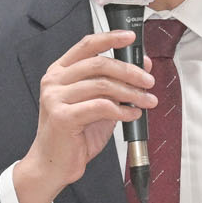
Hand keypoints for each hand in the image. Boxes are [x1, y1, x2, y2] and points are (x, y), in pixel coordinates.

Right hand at [10, 31, 154, 202]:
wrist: (53, 165)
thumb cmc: (74, 135)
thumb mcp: (97, 104)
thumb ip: (114, 85)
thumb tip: (141, 68)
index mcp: (60, 72)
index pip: (86, 46)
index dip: (110, 38)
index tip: (130, 38)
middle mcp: (54, 81)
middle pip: (99, 64)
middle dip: (129, 71)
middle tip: (148, 81)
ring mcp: (55, 98)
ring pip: (103, 85)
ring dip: (131, 93)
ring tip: (146, 101)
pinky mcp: (62, 117)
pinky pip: (101, 107)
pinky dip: (122, 111)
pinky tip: (132, 115)